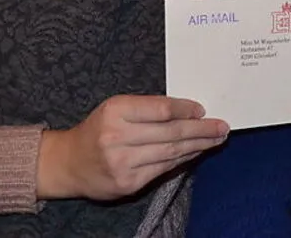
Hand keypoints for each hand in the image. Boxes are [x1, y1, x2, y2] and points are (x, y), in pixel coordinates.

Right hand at [36, 94, 228, 200]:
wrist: (69, 163)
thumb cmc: (99, 129)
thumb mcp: (116, 108)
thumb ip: (148, 108)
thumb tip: (190, 111)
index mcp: (115, 111)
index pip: (162, 109)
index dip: (186, 110)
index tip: (203, 110)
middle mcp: (117, 137)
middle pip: (170, 132)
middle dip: (201, 129)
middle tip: (222, 126)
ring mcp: (122, 162)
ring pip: (170, 152)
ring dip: (198, 146)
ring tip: (216, 139)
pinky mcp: (127, 183)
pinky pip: (163, 169)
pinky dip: (183, 160)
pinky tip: (195, 153)